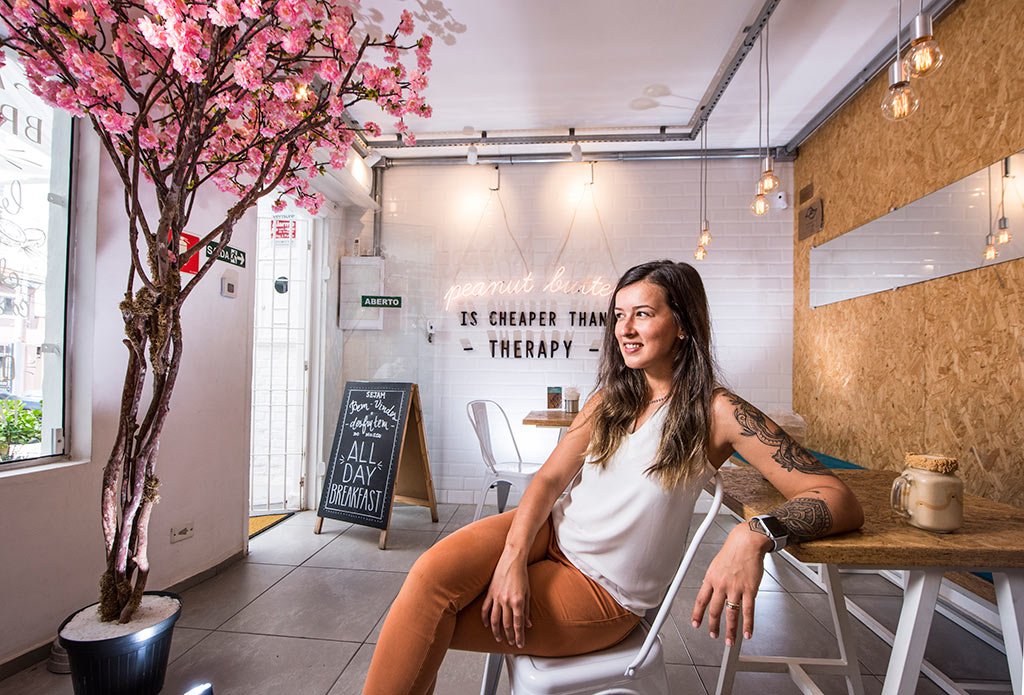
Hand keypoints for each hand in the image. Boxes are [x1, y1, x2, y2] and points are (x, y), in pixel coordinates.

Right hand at [481, 548, 531, 647]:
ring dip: (497, 632)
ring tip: (499, 638)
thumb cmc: (522, 574)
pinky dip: (485, 619)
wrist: (513, 559)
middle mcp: (506, 601)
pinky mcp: (490, 593)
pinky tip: (486, 625)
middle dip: (509, 636)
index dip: (519, 636)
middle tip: (511, 644)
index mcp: (517, 602)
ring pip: (495, 620)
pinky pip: (485, 609)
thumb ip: (527, 610)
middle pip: (507, 625)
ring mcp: (496, 597)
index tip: (520, 644)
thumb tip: (528, 624)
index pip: (518, 625)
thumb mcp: (528, 593)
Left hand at [690, 524, 769, 645]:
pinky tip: (747, 632)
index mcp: (711, 578)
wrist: (746, 543)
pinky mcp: (750, 590)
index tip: (696, 624)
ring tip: (729, 640)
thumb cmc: (732, 552)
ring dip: (730, 630)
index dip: (697, 614)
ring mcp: (736, 588)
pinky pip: (748, 610)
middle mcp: (721, 585)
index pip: (701, 600)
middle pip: (715, 610)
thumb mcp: (715, 565)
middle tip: (713, 635)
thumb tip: (709, 592)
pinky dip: (748, 624)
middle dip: (713, 626)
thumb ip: (713, 580)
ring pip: (731, 614)